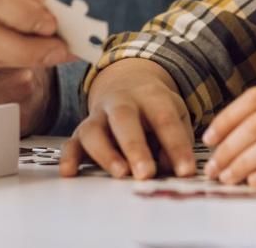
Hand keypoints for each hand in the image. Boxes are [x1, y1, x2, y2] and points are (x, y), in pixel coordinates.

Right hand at [61, 58, 196, 179]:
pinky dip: (69, 157)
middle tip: (146, 173)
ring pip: (94, 130)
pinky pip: (72, 142)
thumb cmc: (156, 107)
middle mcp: (121, 103)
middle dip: (135, 147)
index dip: (176, 146)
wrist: (126, 83)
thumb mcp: (176, 113)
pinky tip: (70, 172)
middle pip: (124, 119)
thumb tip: (169, 167)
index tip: (186, 171)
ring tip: (120, 174)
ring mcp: (98, 116)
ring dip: (105, 153)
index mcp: (150, 96)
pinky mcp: (82, 131)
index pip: (164, 119)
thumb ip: (178, 139)